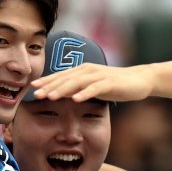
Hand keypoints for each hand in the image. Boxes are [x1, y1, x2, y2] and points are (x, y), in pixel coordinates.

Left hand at [32, 63, 154, 103]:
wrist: (139, 80)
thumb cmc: (115, 84)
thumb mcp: (94, 86)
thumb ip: (80, 88)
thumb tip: (64, 97)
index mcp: (83, 70)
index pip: (61, 76)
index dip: (46, 81)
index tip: (32, 88)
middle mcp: (88, 70)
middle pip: (65, 79)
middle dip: (49, 86)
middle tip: (35, 94)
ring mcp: (99, 76)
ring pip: (77, 82)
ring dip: (62, 90)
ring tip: (50, 97)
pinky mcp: (110, 83)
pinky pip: (95, 88)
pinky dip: (84, 93)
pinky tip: (75, 99)